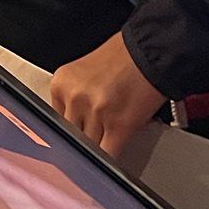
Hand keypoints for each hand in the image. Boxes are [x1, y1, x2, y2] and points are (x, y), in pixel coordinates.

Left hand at [51, 33, 165, 157]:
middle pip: (70, 137)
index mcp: (62, 83)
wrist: (153, 49)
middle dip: (83, 140)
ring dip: (100, 148)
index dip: (69, 132)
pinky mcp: (118, 125)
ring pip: (88, 149)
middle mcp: (75, 96)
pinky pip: (107, 156)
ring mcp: (95, 112)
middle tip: (95, 135)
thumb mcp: (84, 73)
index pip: (56, 122)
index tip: (74, 138)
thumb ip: (73, 100)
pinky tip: (114, 154)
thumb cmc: (125, 57)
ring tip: (110, 134)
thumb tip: (70, 127)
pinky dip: (110, 160)